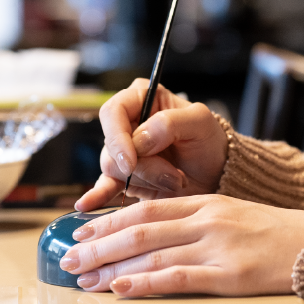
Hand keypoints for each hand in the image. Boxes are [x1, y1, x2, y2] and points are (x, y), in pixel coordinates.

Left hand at [58, 194, 303, 297]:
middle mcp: (207, 220)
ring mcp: (218, 246)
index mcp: (206, 203)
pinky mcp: (231, 274)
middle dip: (98, 244)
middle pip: (139, 229)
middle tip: (68, 257)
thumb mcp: (234, 216)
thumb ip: (197, 224)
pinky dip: (145, 284)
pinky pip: (178, 279)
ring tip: (83, 278)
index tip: (80, 232)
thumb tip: (154, 240)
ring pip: (151, 253)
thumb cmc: (277, 238)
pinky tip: (120, 290)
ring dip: (111, 266)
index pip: (145, 208)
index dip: (108, 220)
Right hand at [76, 79, 228, 209]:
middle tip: (173, 175)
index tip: (132, 160)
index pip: (113, 112)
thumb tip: (139, 140)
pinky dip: (97, 196)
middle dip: (142, 166)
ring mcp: (123, 152)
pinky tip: (87, 205)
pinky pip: (104, 186)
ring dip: (145, 180)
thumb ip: (169, 123)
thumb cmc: (208, 141)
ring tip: (174, 181)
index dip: (118, 137)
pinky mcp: (124, 178)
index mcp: (140, 99)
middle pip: (112, 146)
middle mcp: (126, 124)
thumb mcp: (200, 122)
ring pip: (113, 169)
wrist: (216, 174)